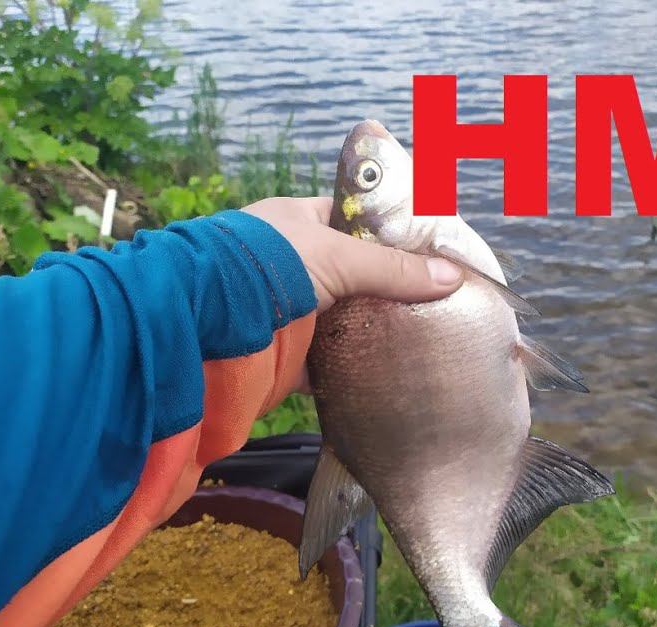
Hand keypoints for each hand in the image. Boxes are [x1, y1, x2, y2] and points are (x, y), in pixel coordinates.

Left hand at [240, 196, 464, 392]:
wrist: (204, 320)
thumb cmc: (266, 264)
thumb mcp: (338, 256)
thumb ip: (394, 268)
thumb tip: (452, 277)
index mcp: (298, 222)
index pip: (355, 222)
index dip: (392, 235)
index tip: (431, 253)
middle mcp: (292, 264)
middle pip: (355, 277)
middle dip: (390, 292)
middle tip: (436, 302)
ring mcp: (288, 310)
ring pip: (344, 322)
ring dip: (373, 334)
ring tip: (425, 340)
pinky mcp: (286, 354)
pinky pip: (328, 366)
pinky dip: (352, 372)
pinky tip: (389, 375)